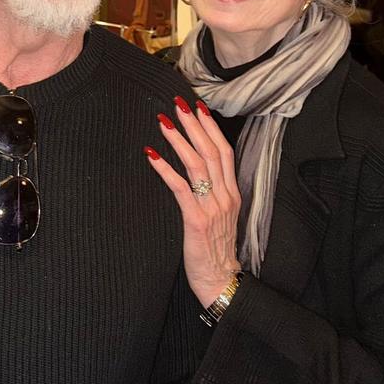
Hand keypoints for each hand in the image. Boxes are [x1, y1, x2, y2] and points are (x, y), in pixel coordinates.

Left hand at [144, 97, 241, 306]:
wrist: (220, 280)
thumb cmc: (215, 249)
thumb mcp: (220, 215)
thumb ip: (212, 192)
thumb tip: (196, 168)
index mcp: (232, 193)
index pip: (225, 152)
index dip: (211, 128)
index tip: (199, 107)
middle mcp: (225, 196)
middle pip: (211, 151)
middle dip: (194, 125)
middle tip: (178, 103)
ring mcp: (213, 208)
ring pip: (198, 165)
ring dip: (179, 140)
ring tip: (164, 121)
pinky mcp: (197, 221)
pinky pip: (180, 188)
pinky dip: (165, 169)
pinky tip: (151, 155)